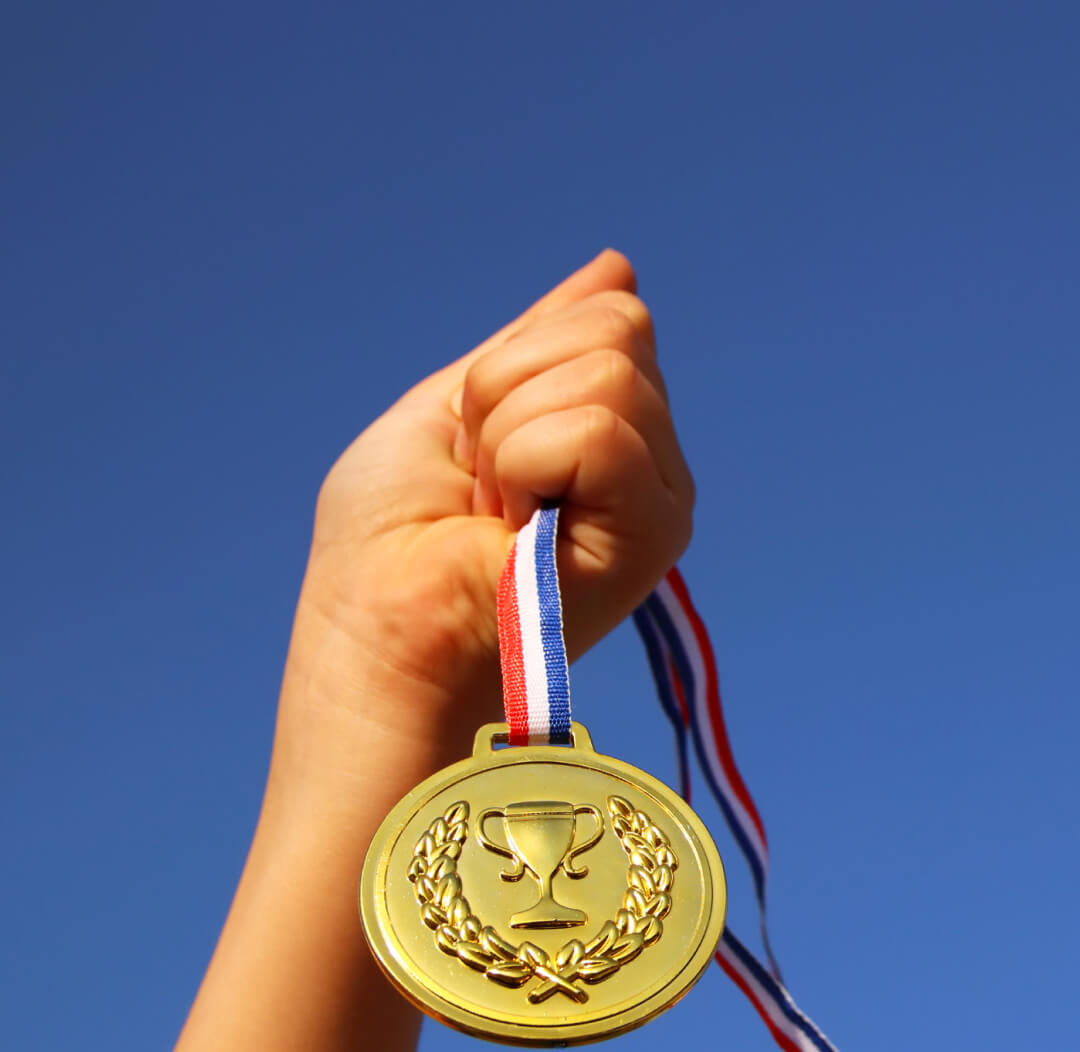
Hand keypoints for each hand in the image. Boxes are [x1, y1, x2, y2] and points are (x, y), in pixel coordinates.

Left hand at [275, 251, 693, 798]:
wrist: (376, 641)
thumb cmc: (388, 548)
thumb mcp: (449, 409)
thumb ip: (534, 342)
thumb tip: (618, 266)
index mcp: (602, 433)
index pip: (605, 316)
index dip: (508, 371)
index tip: (471, 455)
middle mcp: (648, 463)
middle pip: (616, 329)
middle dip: (508, 393)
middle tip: (482, 487)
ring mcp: (659, 499)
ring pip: (608, 371)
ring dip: (510, 436)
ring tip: (496, 515)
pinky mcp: (656, 535)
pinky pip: (599, 427)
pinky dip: (527, 464)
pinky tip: (517, 531)